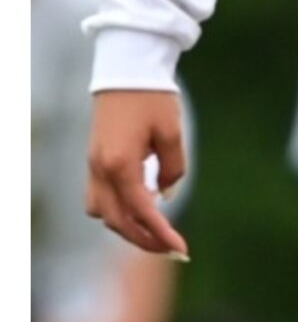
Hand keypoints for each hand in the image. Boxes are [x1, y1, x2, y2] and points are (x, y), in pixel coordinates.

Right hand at [87, 90, 189, 258]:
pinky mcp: (93, 161)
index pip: (140, 211)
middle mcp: (100, 169)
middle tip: (172, 249)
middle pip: (116, 221)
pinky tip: (143, 209)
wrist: (125, 72)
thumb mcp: (172, 133)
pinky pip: (99, 198)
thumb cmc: (152, 99)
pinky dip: (118, 210)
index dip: (160, 233)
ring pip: (102, 213)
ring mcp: (92, 165)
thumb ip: (172, 168)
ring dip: (126, 227)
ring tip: (157, 233)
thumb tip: (166, 194)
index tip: (181, 249)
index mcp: (119, 164)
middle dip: (143, 240)